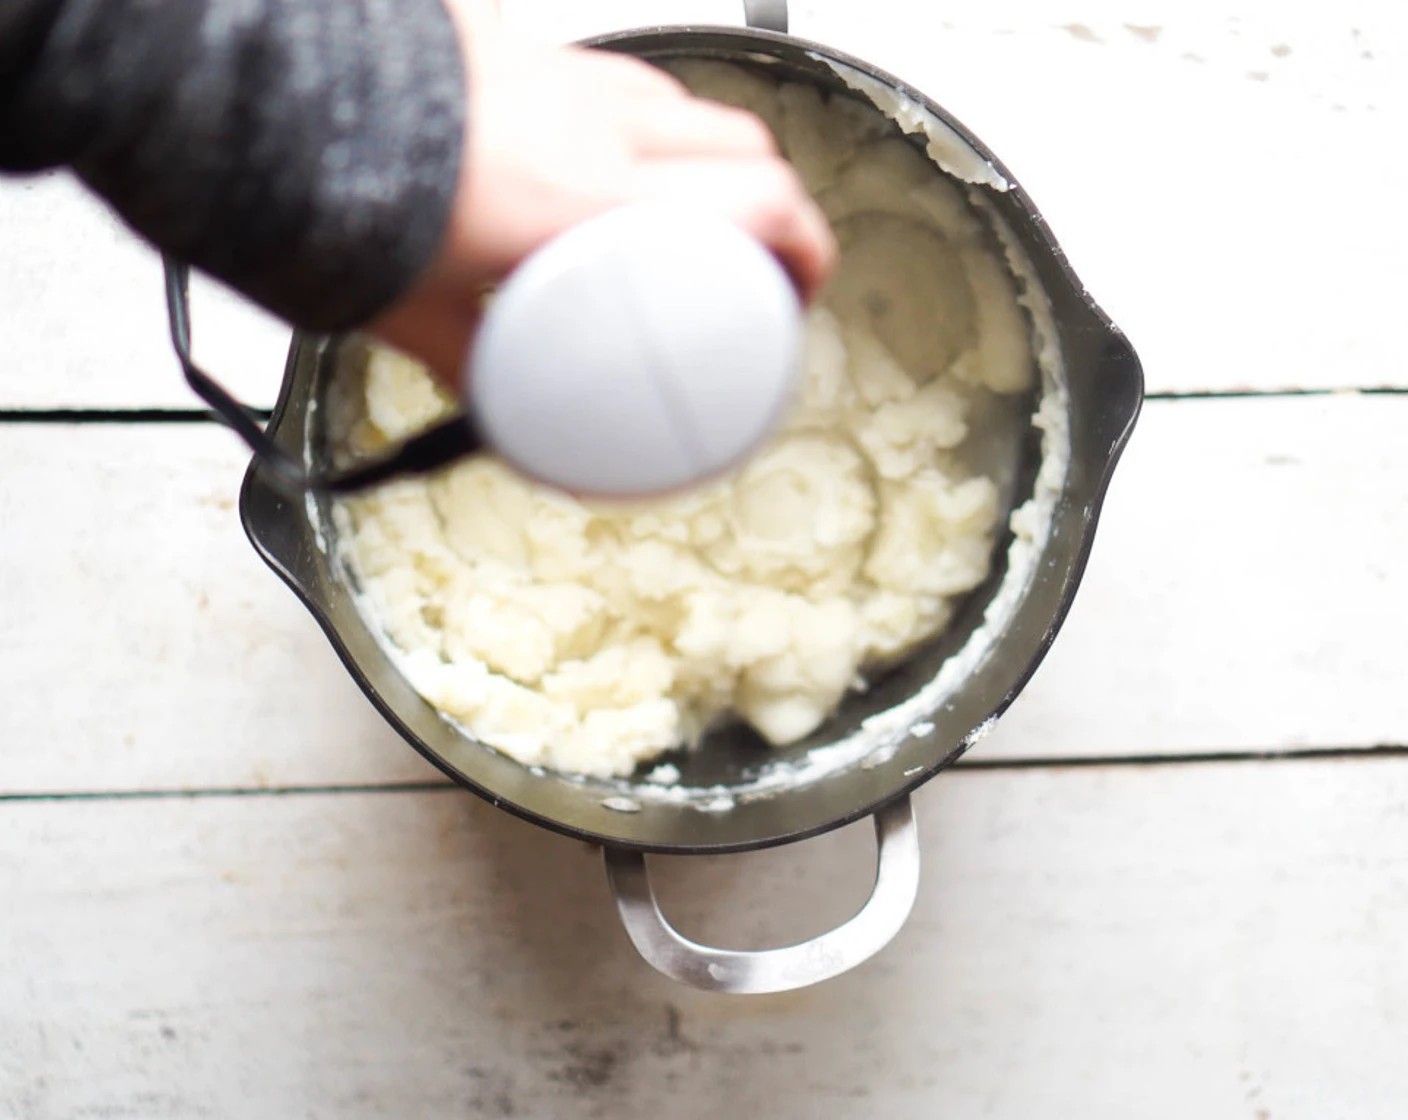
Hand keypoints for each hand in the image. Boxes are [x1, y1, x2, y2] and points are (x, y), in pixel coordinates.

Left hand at [372, 15, 836, 386]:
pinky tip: (619, 163)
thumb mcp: (414, 317)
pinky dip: (651, 128)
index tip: (801, 293)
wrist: (264, 99)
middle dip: (777, 208)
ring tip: (699, 217)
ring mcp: (561, 77)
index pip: (757, 203)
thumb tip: (502, 413)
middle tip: (761, 262)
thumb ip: (474, 366)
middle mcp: (590, 125)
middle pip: (747, 148)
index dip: (807, 250)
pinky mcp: (525, 49)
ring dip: (715, 165)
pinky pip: (625, 81)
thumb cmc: (328, 197)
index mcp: (583, 201)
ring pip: (690, 107)